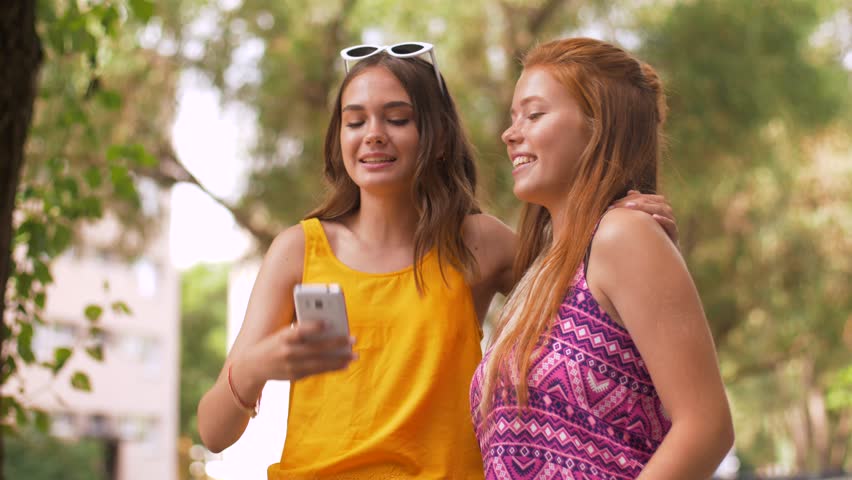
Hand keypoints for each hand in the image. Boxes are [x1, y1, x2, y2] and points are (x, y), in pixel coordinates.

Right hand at [234, 321, 356, 397]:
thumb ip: (300, 332)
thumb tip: (327, 328)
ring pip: (319, 363)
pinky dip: (331, 368)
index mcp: (282, 337)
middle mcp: (287, 352)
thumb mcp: (281, 334)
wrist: (252, 366)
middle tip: (352, 340)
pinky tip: (343, 365)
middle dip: (336, 344)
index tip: (328, 322)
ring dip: (338, 360)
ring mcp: (291, 366)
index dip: (313, 327)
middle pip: (315, 348)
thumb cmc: (273, 344)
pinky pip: (316, 371)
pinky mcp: (295, 376)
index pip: (299, 331)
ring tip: (353, 356)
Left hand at [610, 190, 678, 246]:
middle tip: (618, 205)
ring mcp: (670, 221)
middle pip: (650, 202)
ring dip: (646, 207)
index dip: (627, 199)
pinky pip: (670, 224)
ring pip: (660, 210)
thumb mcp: (642, 221)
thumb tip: (630, 192)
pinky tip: (654, 218)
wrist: (664, 254)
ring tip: (630, 206)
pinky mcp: (674, 233)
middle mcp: (665, 212)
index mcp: (657, 206)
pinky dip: (663, 220)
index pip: (642, 198)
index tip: (612, 205)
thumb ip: (637, 206)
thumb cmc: (651, 235)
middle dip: (633, 202)